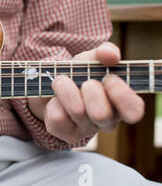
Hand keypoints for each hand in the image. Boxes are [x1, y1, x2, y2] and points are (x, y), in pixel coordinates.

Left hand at [28, 42, 144, 143]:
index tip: (109, 78)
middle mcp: (106, 120)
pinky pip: (58, 118)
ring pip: (77, 112)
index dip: (122, 95)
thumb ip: (105, 52)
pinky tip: (54, 99)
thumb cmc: (79, 73)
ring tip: (62, 81)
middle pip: (102, 115)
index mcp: (121, 103)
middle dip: (90, 91)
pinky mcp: (65, 133)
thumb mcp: (92, 58)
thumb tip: (110, 54)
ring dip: (66, 89)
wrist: (50, 84)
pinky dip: (53, 102)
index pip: (134, 110)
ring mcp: (85, 129)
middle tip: (85, 81)